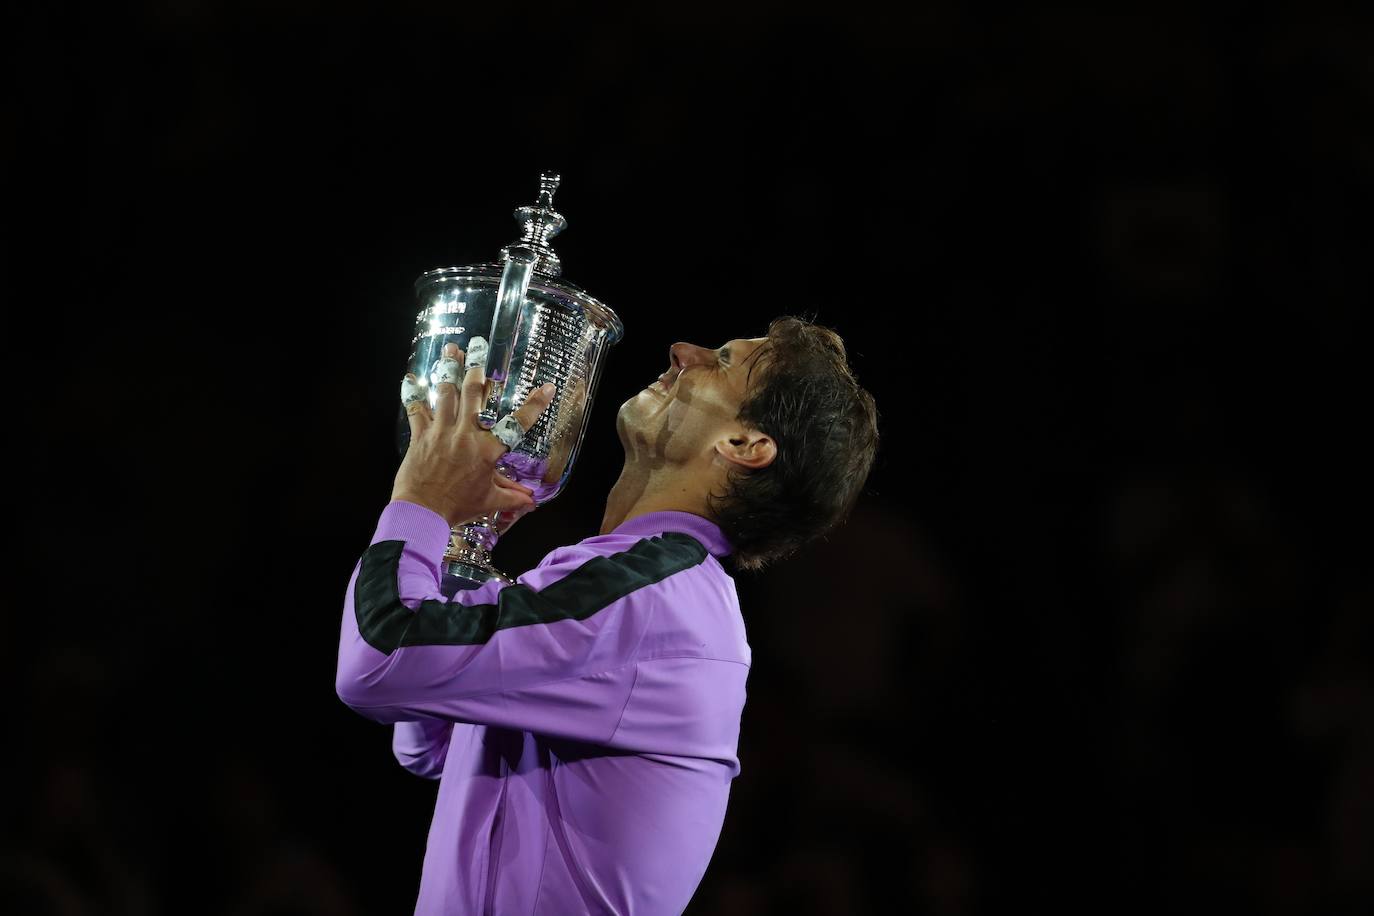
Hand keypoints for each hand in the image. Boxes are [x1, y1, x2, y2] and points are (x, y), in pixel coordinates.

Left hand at [392, 340, 555, 526]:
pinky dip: (412, 394)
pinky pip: (416, 410)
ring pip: (446, 394)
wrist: (422, 512)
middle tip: (479, 346)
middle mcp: (465, 435)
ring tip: (451, 349)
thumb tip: (531, 500)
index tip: (547, 387)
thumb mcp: (489, 501)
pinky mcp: (420, 436)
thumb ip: (511, 496)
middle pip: (473, 394)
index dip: (534, 406)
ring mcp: (441, 432)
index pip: (516, 425)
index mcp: (487, 451)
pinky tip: (409, 378)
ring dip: (448, 369)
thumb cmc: (457, 507)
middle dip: (476, 368)